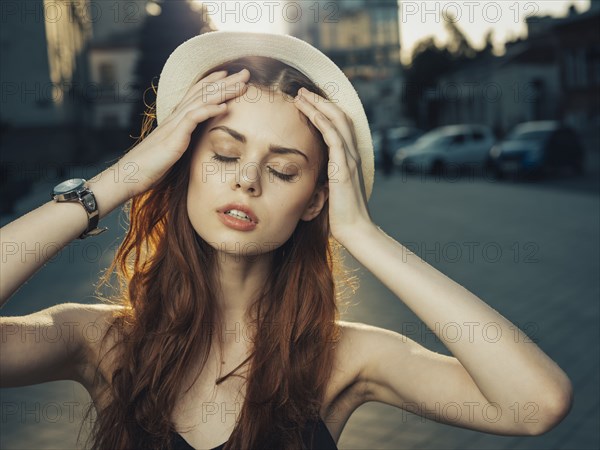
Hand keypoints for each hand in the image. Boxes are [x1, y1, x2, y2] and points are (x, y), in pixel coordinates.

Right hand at [121, 68, 249, 197]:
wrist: (129, 176)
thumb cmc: (149, 167)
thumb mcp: (171, 151)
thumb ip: (182, 142)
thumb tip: (191, 143)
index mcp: (175, 120)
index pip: (196, 94)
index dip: (212, 82)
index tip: (229, 75)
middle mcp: (175, 118)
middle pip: (203, 93)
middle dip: (225, 82)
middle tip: (245, 73)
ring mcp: (174, 126)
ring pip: (201, 101)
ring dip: (223, 91)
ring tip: (241, 84)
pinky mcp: (174, 138)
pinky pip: (193, 119)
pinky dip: (209, 110)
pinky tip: (224, 106)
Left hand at [293, 87, 371, 243]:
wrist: (354, 229)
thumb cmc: (341, 214)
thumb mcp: (333, 190)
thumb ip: (327, 177)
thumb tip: (314, 174)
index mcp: (350, 158)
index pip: (340, 125)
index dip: (325, 110)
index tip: (307, 102)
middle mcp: (352, 154)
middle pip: (339, 116)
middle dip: (320, 101)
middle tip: (301, 92)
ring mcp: (350, 158)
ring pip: (336, 121)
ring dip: (318, 105)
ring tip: (300, 96)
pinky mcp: (343, 166)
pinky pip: (333, 136)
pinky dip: (322, 120)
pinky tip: (310, 111)